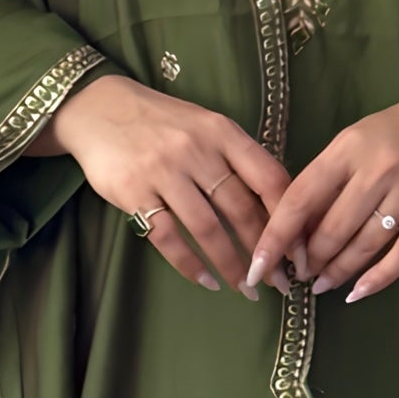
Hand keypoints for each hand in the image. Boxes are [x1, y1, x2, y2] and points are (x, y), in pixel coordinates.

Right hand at [34, 73, 295, 298]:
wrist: (99, 109)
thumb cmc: (163, 123)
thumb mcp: (206, 127)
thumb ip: (237, 159)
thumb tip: (277, 208)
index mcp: (222, 132)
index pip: (269, 177)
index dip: (289, 218)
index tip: (299, 249)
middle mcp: (196, 149)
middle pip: (241, 208)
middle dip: (264, 251)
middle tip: (278, 282)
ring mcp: (163, 170)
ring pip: (207, 228)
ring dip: (230, 264)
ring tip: (244, 288)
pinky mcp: (133, 192)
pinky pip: (169, 237)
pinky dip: (190, 264)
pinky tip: (206, 281)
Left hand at [246, 75, 398, 302]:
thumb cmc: (398, 131)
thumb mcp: (356, 140)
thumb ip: (327, 178)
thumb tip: (294, 228)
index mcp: (348, 147)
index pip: (300, 197)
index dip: (276, 236)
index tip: (258, 264)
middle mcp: (377, 168)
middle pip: (332, 228)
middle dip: (310, 260)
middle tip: (299, 276)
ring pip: (364, 245)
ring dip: (338, 271)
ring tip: (322, 284)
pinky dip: (377, 278)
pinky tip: (358, 291)